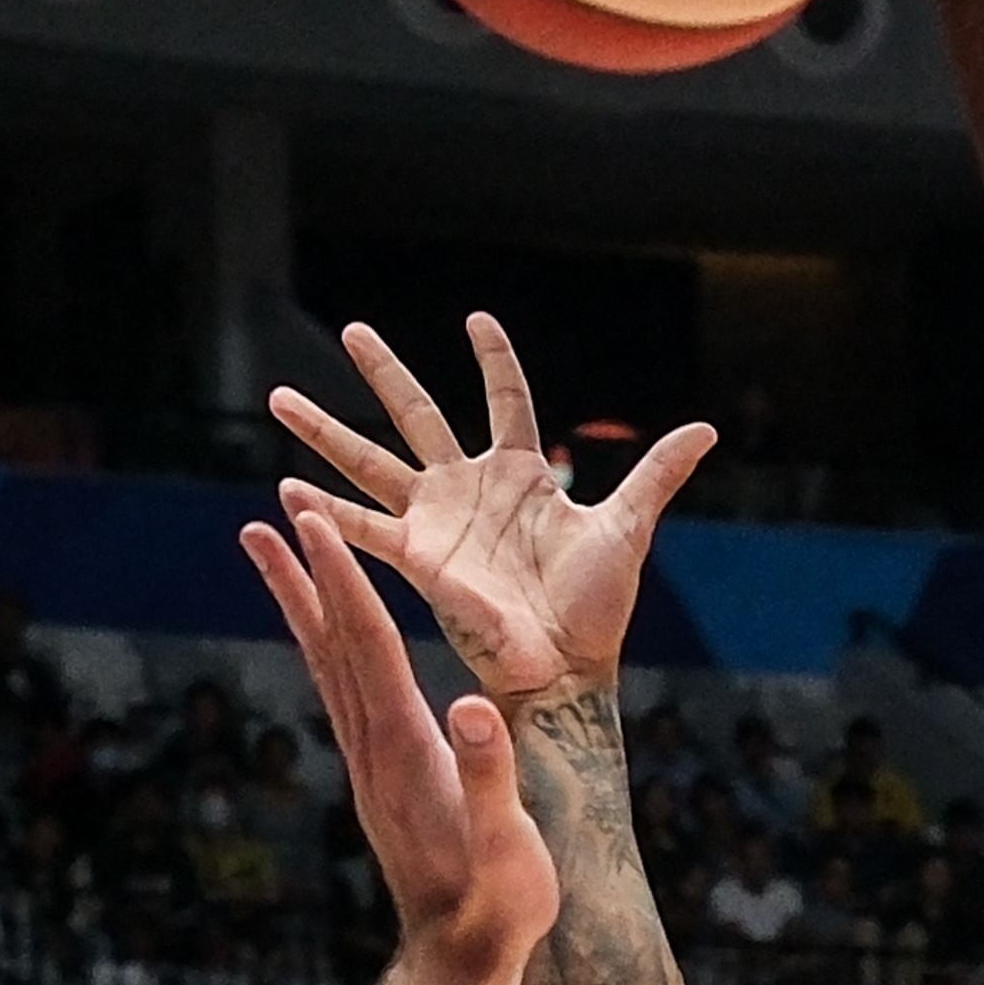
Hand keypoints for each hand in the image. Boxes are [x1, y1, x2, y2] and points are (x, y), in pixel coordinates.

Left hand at [236, 505, 555, 984]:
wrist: (464, 960)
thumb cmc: (500, 905)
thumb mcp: (508, 845)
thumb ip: (490, 775)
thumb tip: (473, 706)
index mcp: (406, 751)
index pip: (369, 648)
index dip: (343, 581)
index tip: (313, 523)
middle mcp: (373, 750)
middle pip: (330, 648)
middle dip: (302, 578)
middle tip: (262, 522)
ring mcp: (370, 765)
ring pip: (328, 669)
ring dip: (302, 607)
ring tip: (273, 556)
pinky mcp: (379, 778)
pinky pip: (343, 695)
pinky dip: (326, 649)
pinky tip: (324, 635)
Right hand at [268, 317, 709, 703]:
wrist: (565, 666)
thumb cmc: (596, 606)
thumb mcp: (628, 526)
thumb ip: (656, 472)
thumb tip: (706, 428)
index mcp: (520, 474)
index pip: (505, 398)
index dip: (493, 360)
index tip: (476, 318)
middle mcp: (468, 488)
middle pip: (417, 413)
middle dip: (383, 371)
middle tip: (349, 328)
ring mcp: (435, 520)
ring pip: (369, 460)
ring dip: (324, 431)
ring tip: (276, 396)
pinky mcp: (415, 558)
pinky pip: (361, 526)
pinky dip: (325, 511)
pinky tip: (284, 489)